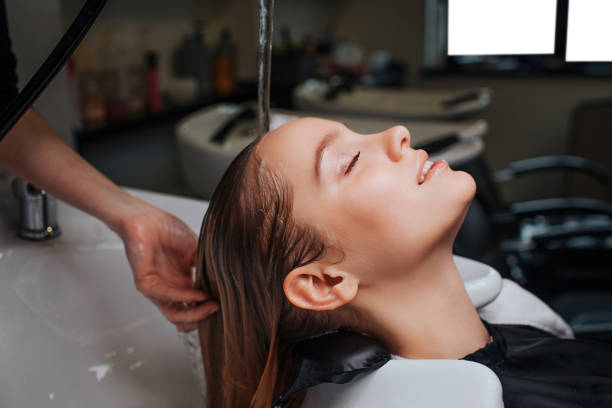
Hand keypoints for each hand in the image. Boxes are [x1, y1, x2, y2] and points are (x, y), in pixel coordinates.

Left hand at [118, 203, 217, 331]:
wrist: (146, 218)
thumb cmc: (167, 230)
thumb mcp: (196, 250)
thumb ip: (207, 267)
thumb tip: (224, 283)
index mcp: (180, 282)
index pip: (194, 306)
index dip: (208, 309)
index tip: (225, 304)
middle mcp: (169, 289)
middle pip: (184, 316)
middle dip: (203, 316)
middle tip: (218, 309)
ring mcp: (156, 289)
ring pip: (174, 314)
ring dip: (195, 313)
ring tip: (211, 306)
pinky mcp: (145, 283)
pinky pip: (166, 296)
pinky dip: (184, 297)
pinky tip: (198, 293)